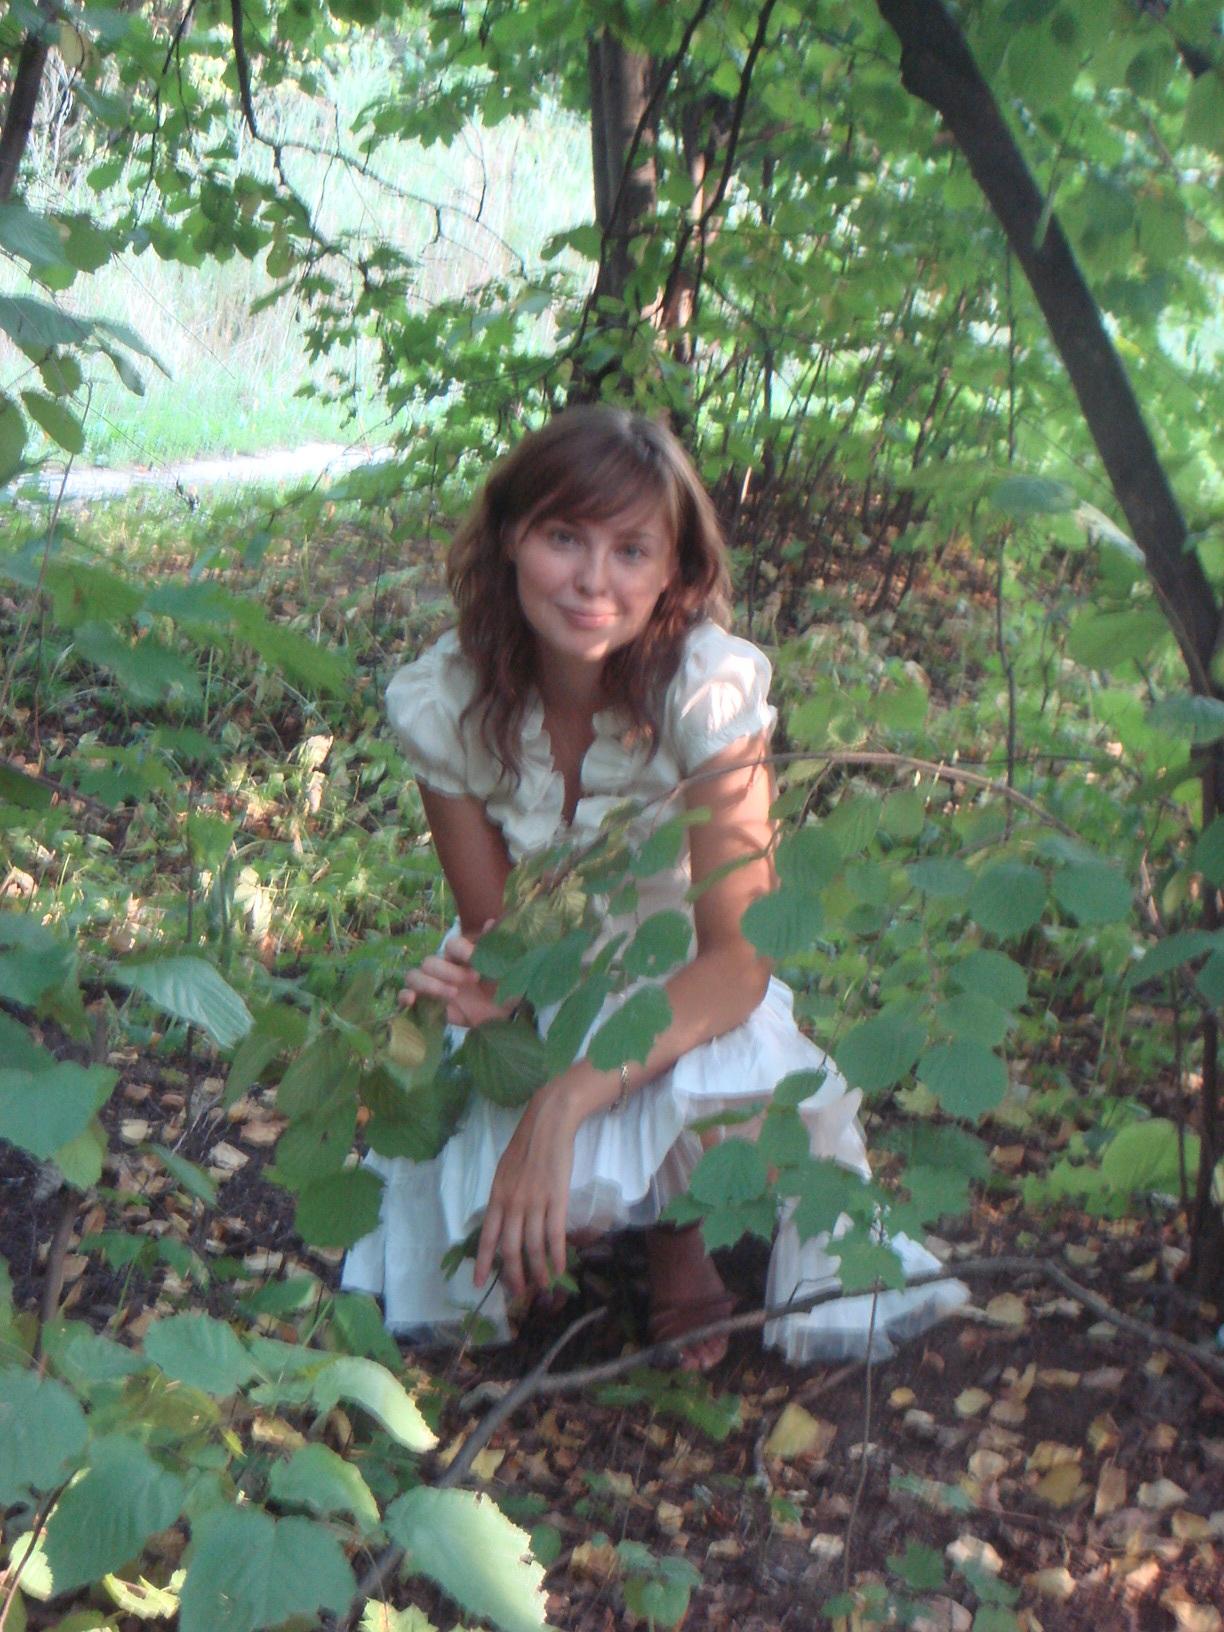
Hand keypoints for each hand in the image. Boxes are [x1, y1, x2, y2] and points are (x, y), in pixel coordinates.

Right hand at [398, 924, 510, 1027]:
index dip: (463, 952)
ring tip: (452, 994)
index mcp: (461, 956)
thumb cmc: (504, 989)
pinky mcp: (426, 1004)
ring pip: (414, 976)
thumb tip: (491, 922)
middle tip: (471, 981)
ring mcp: (432, 986)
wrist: (503, 1018)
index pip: (452, 944)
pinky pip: (405, 995)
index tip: (479, 965)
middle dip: (449, 972)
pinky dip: (404, 996)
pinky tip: (412, 1001)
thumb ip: (499, 946)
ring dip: (430, 984)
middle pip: (430, 961)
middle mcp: (443, 968)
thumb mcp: (508, 968)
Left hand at [473, 1083, 576, 1297]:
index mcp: (497, 1196)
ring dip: (538, 1270)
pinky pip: (554, 1234)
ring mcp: (535, 1202)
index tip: (479, 1283)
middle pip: (510, 1248)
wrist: (548, 1124)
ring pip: (533, 1246)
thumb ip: (503, 1197)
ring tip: (542, 1286)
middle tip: (518, 1292)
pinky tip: (560, 1268)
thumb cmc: (526, 1145)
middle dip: (513, 1274)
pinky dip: (556, 1255)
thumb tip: (502, 1221)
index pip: (488, 1236)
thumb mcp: (504, 1171)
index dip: (484, 1262)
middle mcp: (513, 1203)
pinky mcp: (556, 1199)